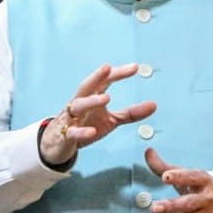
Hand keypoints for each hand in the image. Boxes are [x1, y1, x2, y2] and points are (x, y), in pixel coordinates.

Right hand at [39, 63, 156, 166]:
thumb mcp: (111, 120)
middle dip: (96, 76)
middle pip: (86, 86)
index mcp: (92, 97)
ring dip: (91, 100)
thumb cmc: (86, 125)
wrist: (58, 144)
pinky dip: (81, 131)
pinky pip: (72, 132)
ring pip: (77, 105)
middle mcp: (80, 104)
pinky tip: (92, 132)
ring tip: (107, 98)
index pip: (105, 81)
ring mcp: (71, 119)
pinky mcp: (65, 136)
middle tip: (107, 68)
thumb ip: (131, 113)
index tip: (135, 67)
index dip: (118, 73)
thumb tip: (154, 104)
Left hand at [142, 148, 212, 212]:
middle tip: (154, 207)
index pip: (192, 177)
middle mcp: (206, 199)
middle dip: (172, 206)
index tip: (165, 176)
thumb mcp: (187, 174)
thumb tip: (148, 151)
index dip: (179, 177)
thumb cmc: (200, 187)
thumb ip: (164, 166)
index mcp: (203, 181)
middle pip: (189, 203)